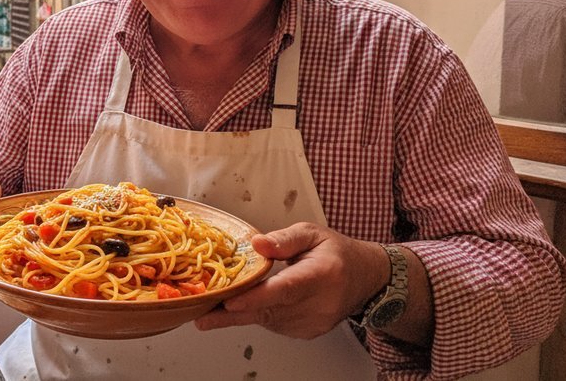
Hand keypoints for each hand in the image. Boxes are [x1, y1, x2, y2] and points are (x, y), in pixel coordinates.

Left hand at [195, 222, 388, 338]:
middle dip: (233, 313)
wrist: (365, 279)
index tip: (230, 301)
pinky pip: (274, 324)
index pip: (286, 289)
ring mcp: (314, 322)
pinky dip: (258, 314)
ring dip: (242, 313)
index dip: (257, 297)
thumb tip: (256, 244)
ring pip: (269, 320)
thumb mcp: (312, 233)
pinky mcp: (307, 332)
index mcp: (323, 274)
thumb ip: (284, 239)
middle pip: (271, 310)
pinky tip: (248, 304)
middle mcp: (320, 303)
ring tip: (212, 307)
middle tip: (201, 316)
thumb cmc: (336, 252)